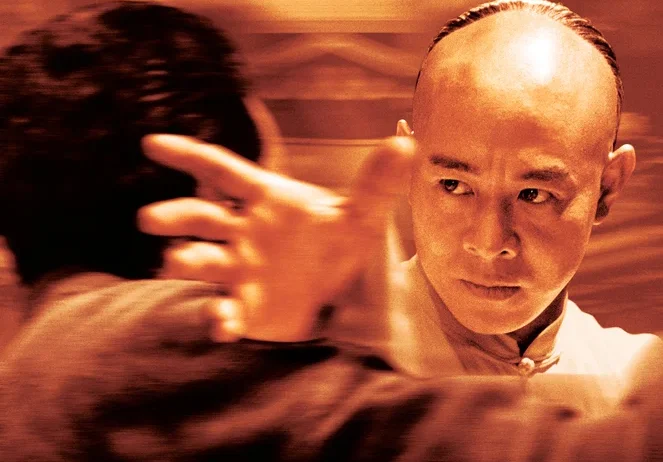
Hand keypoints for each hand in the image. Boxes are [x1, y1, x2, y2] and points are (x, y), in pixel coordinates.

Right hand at [138, 134, 415, 341]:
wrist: (343, 289)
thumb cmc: (340, 241)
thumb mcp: (362, 214)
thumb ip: (377, 183)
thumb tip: (405, 142)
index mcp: (263, 198)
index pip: (222, 170)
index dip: (188, 155)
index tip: (152, 144)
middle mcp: (241, 230)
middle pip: (201, 217)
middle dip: (175, 217)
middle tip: (151, 219)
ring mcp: (238, 269)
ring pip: (203, 262)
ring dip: (187, 261)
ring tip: (176, 262)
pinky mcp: (244, 307)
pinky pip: (225, 311)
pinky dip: (219, 317)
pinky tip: (223, 324)